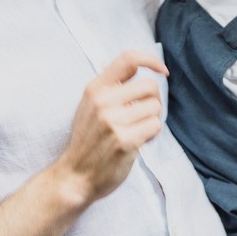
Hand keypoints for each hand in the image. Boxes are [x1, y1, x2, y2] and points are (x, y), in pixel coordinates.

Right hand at [53, 51, 165, 204]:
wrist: (74, 176)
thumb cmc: (87, 141)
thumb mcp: (89, 105)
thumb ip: (110, 87)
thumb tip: (140, 67)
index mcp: (95, 89)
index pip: (128, 59)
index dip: (151, 60)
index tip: (162, 71)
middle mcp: (103, 101)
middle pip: (150, 86)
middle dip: (153, 101)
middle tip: (143, 116)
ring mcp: (113, 121)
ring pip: (155, 108)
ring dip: (152, 120)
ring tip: (137, 131)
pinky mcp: (125, 141)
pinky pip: (155, 126)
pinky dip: (152, 135)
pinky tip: (138, 141)